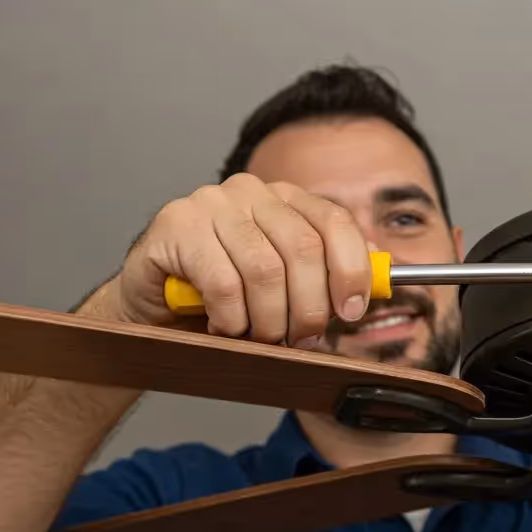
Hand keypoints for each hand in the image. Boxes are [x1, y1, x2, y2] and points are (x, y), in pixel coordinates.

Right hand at [98, 174, 371, 346]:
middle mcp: (250, 192)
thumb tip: (377, 280)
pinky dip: (232, 318)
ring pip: (265, 270)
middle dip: (310, 307)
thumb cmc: (223, 296)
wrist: (154, 305)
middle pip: (303, 249)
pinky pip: (223, 283)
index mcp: (284, 199)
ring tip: (260, 338)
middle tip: (300, 339)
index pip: (335, 222)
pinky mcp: (175, 227)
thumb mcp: (284, 285)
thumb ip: (326, 275)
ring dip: (269, 320)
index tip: (352, 310)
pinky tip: (225, 327)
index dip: (351, 269)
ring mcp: (210, 204)